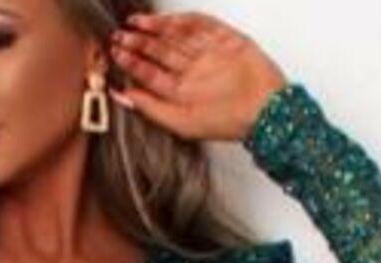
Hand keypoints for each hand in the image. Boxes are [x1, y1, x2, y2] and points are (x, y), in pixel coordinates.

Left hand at [108, 11, 288, 142]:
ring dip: (156, 29)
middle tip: (119, 36)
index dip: (131, 62)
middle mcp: (192, 71)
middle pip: (160, 52)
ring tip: (135, 24)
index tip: (115, 53)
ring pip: (177, 36)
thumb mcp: (181, 123)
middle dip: (139, 43)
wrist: (265, 110)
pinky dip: (183, 21)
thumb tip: (120, 96)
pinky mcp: (226, 39)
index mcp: (181, 92)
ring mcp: (208, 54)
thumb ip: (150, 109)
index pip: (150, 73)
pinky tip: (165, 20)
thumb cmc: (227, 122)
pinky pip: (202, 25)